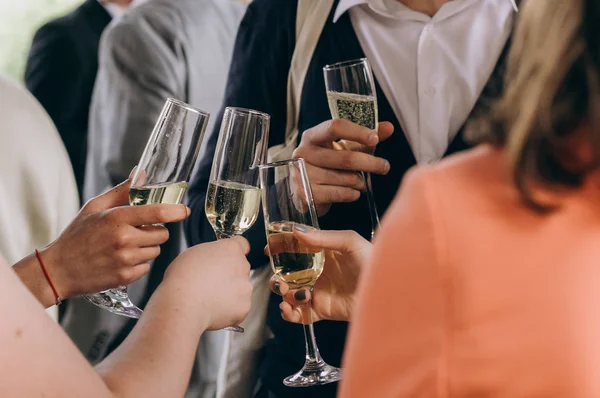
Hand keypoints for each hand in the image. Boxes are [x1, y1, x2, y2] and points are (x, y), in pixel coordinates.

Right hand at [41, 178, 189, 297]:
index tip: (184, 211)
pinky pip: (147, 266)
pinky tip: (121, 260)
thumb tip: (141, 174)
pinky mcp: (126, 277)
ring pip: (156, 250)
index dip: (176, 211)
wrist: (59, 270)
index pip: (158, 213)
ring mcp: (126, 260)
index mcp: (117, 218)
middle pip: (162, 234)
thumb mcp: (95, 207)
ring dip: (147, 247)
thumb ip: (121, 191)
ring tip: (125, 246)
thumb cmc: (77, 235)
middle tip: (136, 231)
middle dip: (154, 231)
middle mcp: (124, 239)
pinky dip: (139, 263)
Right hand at [161, 237, 251, 329]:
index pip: (243, 244)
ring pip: (241, 288)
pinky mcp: (244, 306)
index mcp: (230, 249)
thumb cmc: (182, 279)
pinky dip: (229, 309)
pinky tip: (214, 308)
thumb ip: (211, 254)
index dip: (234, 252)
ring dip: (230, 293)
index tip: (228, 258)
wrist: (183, 306)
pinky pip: (239, 306)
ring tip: (210, 298)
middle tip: (212, 282)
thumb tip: (212, 260)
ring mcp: (245, 287)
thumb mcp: (193, 253)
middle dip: (230, 274)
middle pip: (241, 268)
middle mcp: (242, 266)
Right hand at [270, 229, 369, 323]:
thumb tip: (297, 232)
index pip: (295, 250)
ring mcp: (319, 292)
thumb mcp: (349, 241)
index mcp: (322, 254)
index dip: (280, 248)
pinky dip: (289, 313)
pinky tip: (289, 308)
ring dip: (282, 293)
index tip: (269, 248)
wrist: (386, 290)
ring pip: (290, 294)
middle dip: (277, 276)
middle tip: (278, 278)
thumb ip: (323, 237)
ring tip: (286, 292)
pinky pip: (300, 314)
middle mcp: (318, 273)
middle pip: (288, 274)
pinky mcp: (322, 310)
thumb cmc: (373, 262)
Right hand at [292, 119, 393, 214]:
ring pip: (345, 178)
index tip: (375, 138)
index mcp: (313, 136)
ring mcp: (303, 174)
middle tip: (384, 166)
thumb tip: (388, 127)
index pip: (335, 127)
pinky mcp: (307, 194)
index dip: (358, 132)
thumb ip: (364, 137)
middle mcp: (304, 152)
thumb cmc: (327, 164)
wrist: (304, 189)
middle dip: (370, 163)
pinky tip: (352, 192)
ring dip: (360, 182)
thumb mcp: (343, 148)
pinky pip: (340, 194)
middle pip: (345, 157)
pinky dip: (352, 194)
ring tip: (361, 182)